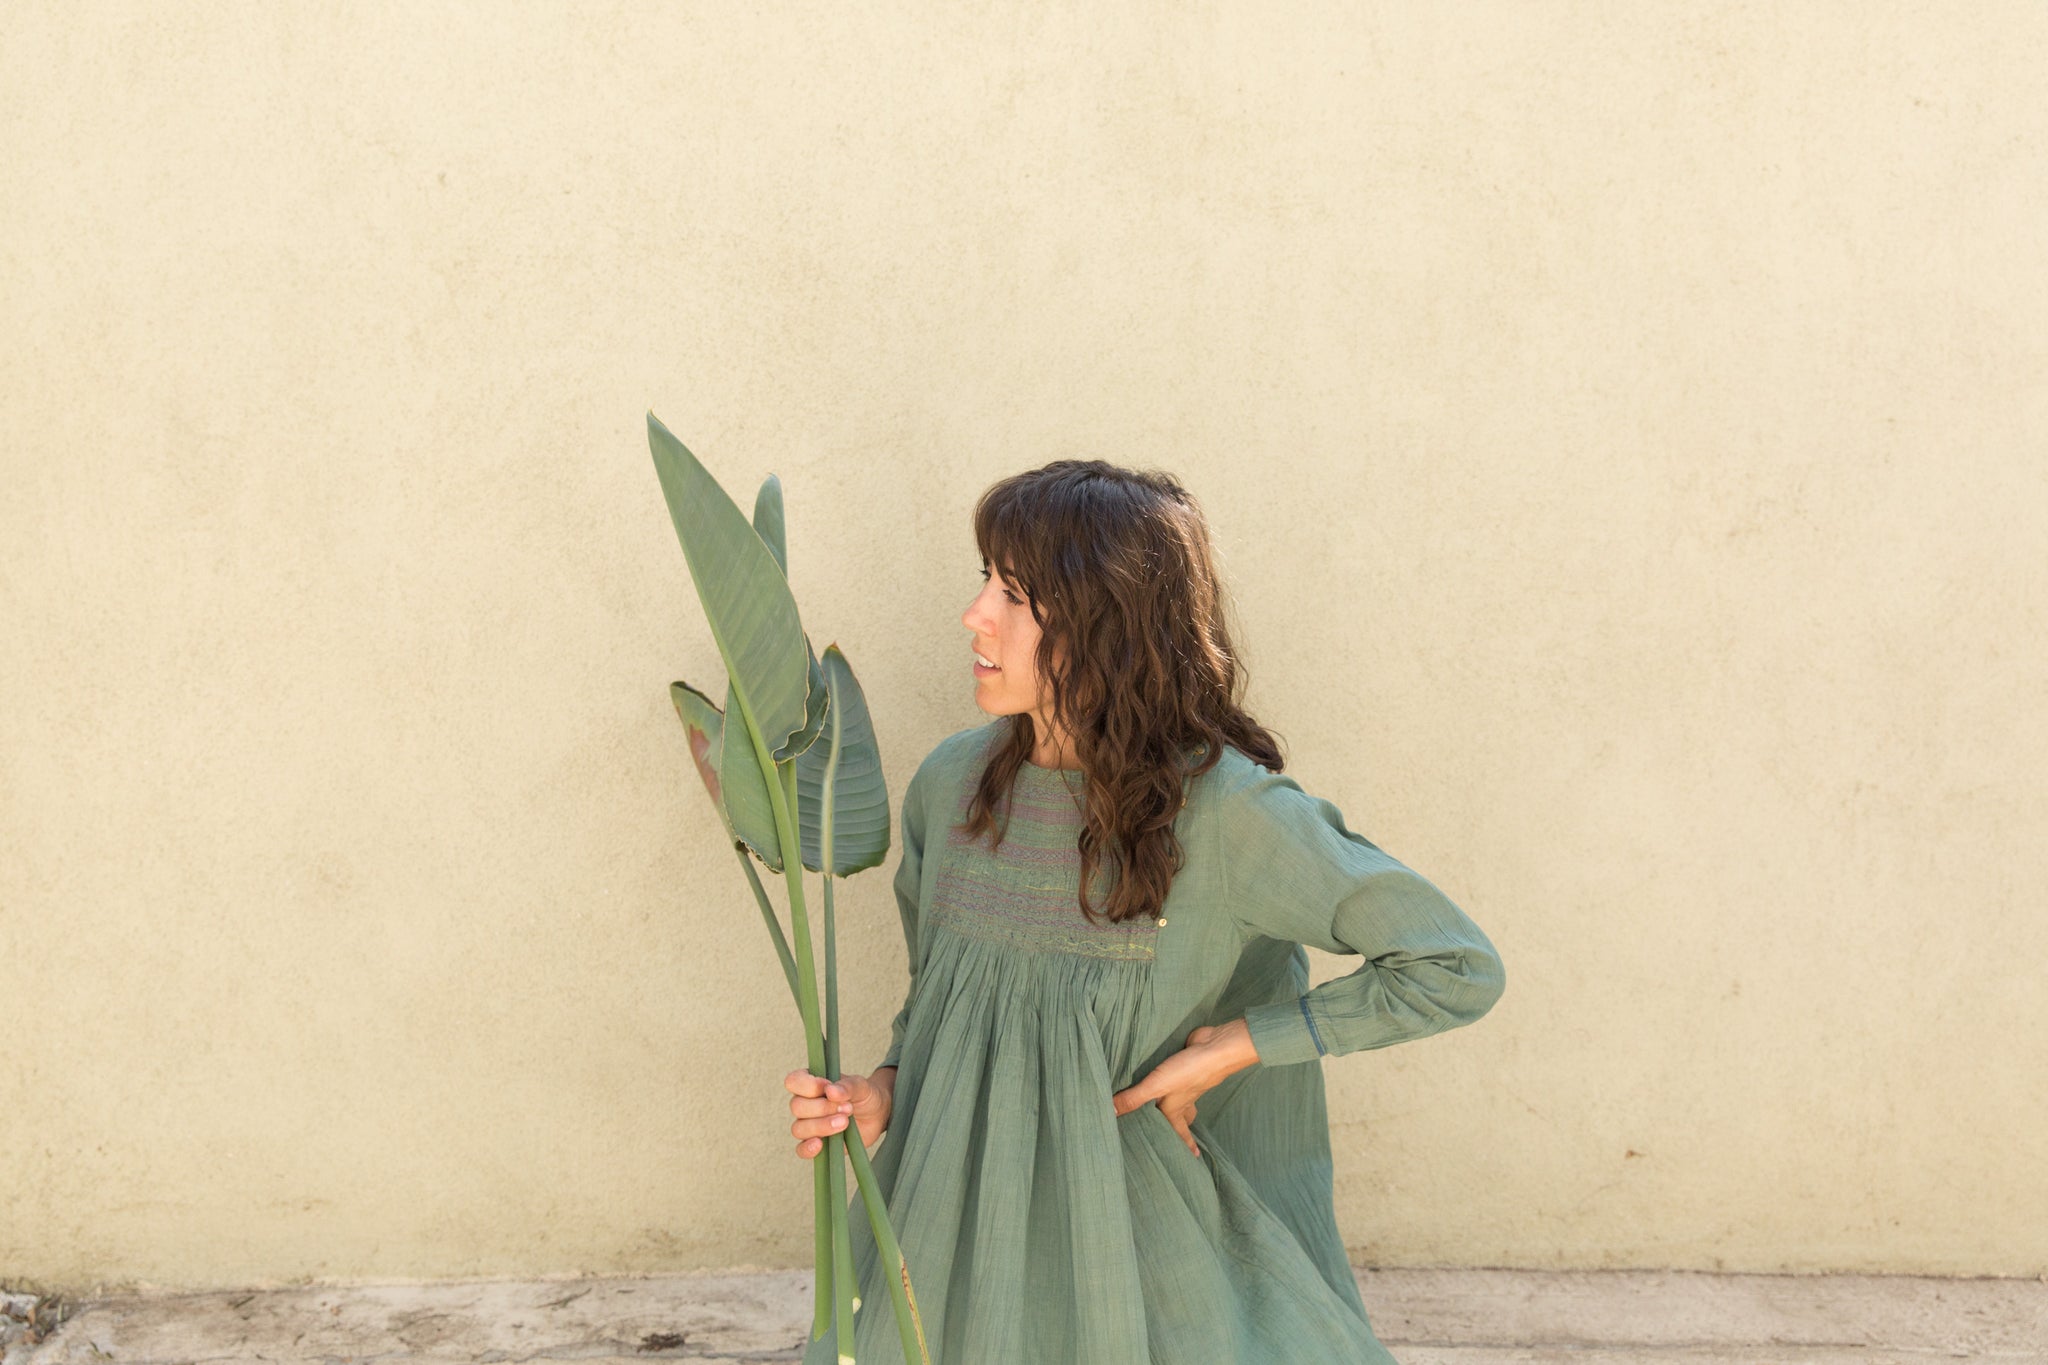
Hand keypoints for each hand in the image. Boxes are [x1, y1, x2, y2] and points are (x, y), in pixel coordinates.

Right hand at [786, 1065, 892, 1157]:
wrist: (876, 1115)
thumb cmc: (864, 1096)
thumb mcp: (862, 1086)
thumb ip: (847, 1086)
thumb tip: (830, 1091)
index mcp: (811, 1083)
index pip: (793, 1082)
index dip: (807, 1085)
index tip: (828, 1087)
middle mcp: (805, 1104)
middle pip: (796, 1106)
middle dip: (822, 1108)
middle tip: (847, 1108)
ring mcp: (808, 1125)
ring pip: (798, 1128)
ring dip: (821, 1126)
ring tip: (845, 1123)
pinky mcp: (815, 1143)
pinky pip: (801, 1149)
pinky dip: (808, 1148)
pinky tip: (821, 1144)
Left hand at [1110, 1019, 1260, 1156]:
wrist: (1216, 1047)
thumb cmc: (1189, 1072)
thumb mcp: (1157, 1087)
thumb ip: (1133, 1099)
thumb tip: (1109, 1113)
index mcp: (1177, 1109)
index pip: (1178, 1132)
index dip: (1184, 1145)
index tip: (1193, 1157)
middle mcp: (1183, 1097)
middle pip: (1183, 1115)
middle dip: (1180, 1124)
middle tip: (1175, 1132)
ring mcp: (1186, 1080)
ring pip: (1181, 1095)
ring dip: (1176, 1100)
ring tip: (1166, 1102)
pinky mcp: (1186, 1063)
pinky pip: (1177, 1074)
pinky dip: (1172, 1076)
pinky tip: (1163, 1070)